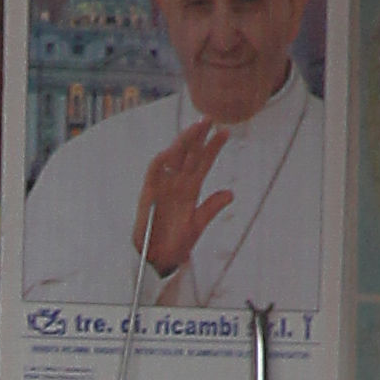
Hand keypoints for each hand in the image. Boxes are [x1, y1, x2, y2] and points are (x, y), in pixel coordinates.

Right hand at [132, 115, 227, 287]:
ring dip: (182, 143)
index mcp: (190, 189)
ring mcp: (163, 187)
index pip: (203, 163)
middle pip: (189, 155)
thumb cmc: (176, 242)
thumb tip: (230, 193)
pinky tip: (169, 152)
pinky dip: (160, 164)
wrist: (159, 260)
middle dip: (198, 137)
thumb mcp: (198, 223)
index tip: (224, 132)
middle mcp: (177, 183)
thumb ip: (212, 207)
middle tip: (209, 119)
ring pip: (173, 159)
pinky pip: (154, 175)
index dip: (213, 148)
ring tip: (194, 129)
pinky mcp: (150, 195)